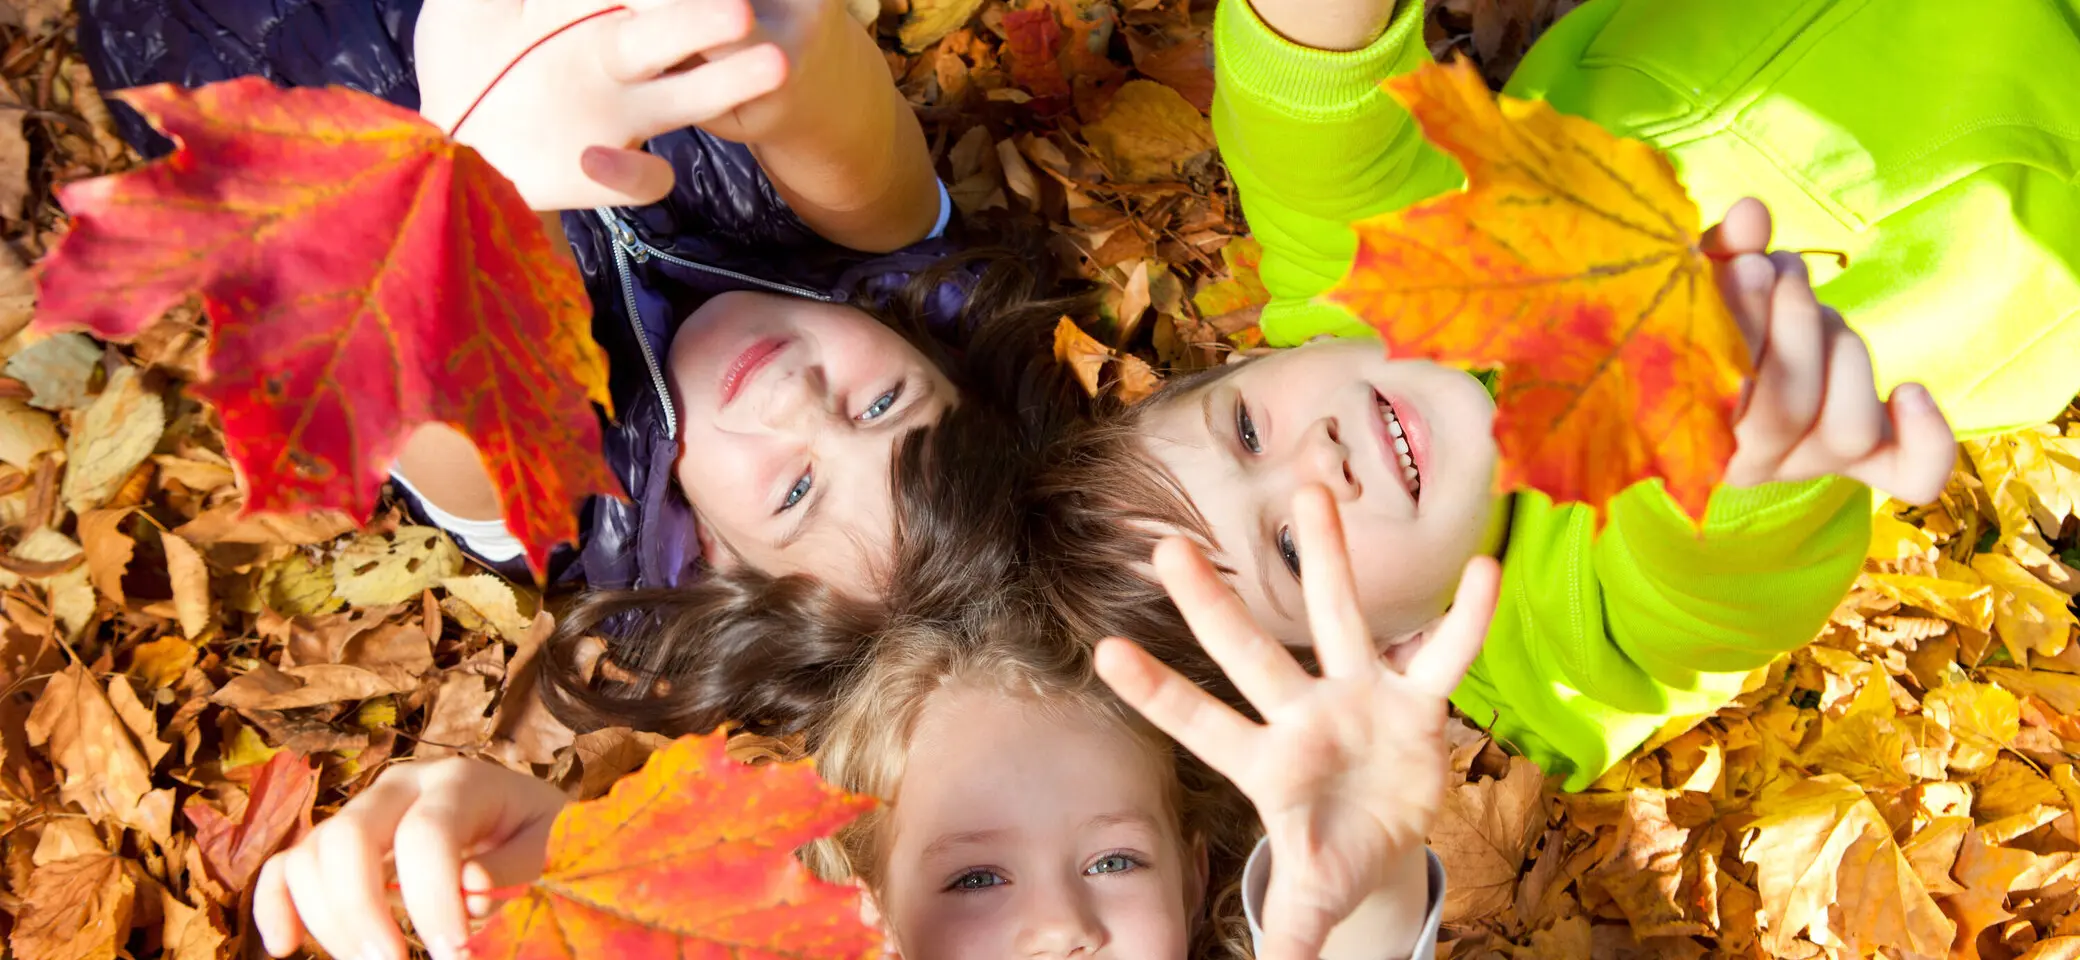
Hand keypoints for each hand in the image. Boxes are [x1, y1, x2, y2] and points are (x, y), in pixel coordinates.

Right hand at [252, 758, 570, 959]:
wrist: (519, 814)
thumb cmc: (535, 832)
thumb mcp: (547, 842)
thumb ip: (513, 865)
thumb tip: (467, 888)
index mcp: (458, 781)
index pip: (426, 834)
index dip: (433, 900)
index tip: (455, 954)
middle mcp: (400, 787)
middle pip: (349, 837)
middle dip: (363, 912)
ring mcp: (362, 811)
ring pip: (312, 854)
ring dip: (328, 921)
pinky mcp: (337, 842)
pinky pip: (285, 866)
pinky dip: (274, 904)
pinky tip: (284, 948)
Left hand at [413, 0, 790, 208]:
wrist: (447, 142)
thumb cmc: (461, 59)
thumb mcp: (461, 8)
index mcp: (587, 10)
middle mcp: (616, 58)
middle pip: (674, 29)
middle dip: (706, 18)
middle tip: (738, 10)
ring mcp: (620, 117)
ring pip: (689, 96)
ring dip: (730, 82)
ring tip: (775, 65)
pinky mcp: (607, 173)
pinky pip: (644, 179)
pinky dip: (630, 172)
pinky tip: (592, 156)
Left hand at [1097, 485, 1500, 959]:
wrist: (1389, 838)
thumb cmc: (1332, 857)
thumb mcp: (1310, 900)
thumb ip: (1289, 934)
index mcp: (1266, 764)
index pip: (1200, 724)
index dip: (1158, 693)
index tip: (1102, 651)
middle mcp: (1303, 715)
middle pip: (1250, 655)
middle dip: (1208, 607)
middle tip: (1163, 547)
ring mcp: (1359, 698)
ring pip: (1336, 618)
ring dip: (1326, 559)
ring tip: (1311, 489)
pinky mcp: (1417, 703)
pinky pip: (1444, 656)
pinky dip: (1465, 620)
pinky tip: (1485, 569)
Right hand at [1708, 198, 1955, 503]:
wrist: (1736, 361)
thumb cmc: (1710, 317)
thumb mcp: (1702, 285)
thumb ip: (1723, 253)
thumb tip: (1753, 214)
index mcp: (1698, 433)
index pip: (1727, 402)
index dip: (1745, 326)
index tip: (1749, 264)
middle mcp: (1756, 463)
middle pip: (1791, 409)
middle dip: (1795, 322)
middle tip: (1782, 267)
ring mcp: (1814, 462)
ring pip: (1850, 428)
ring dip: (1841, 348)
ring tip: (1811, 301)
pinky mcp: (1867, 459)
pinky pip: (1912, 475)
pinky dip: (1926, 437)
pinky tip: (1911, 391)